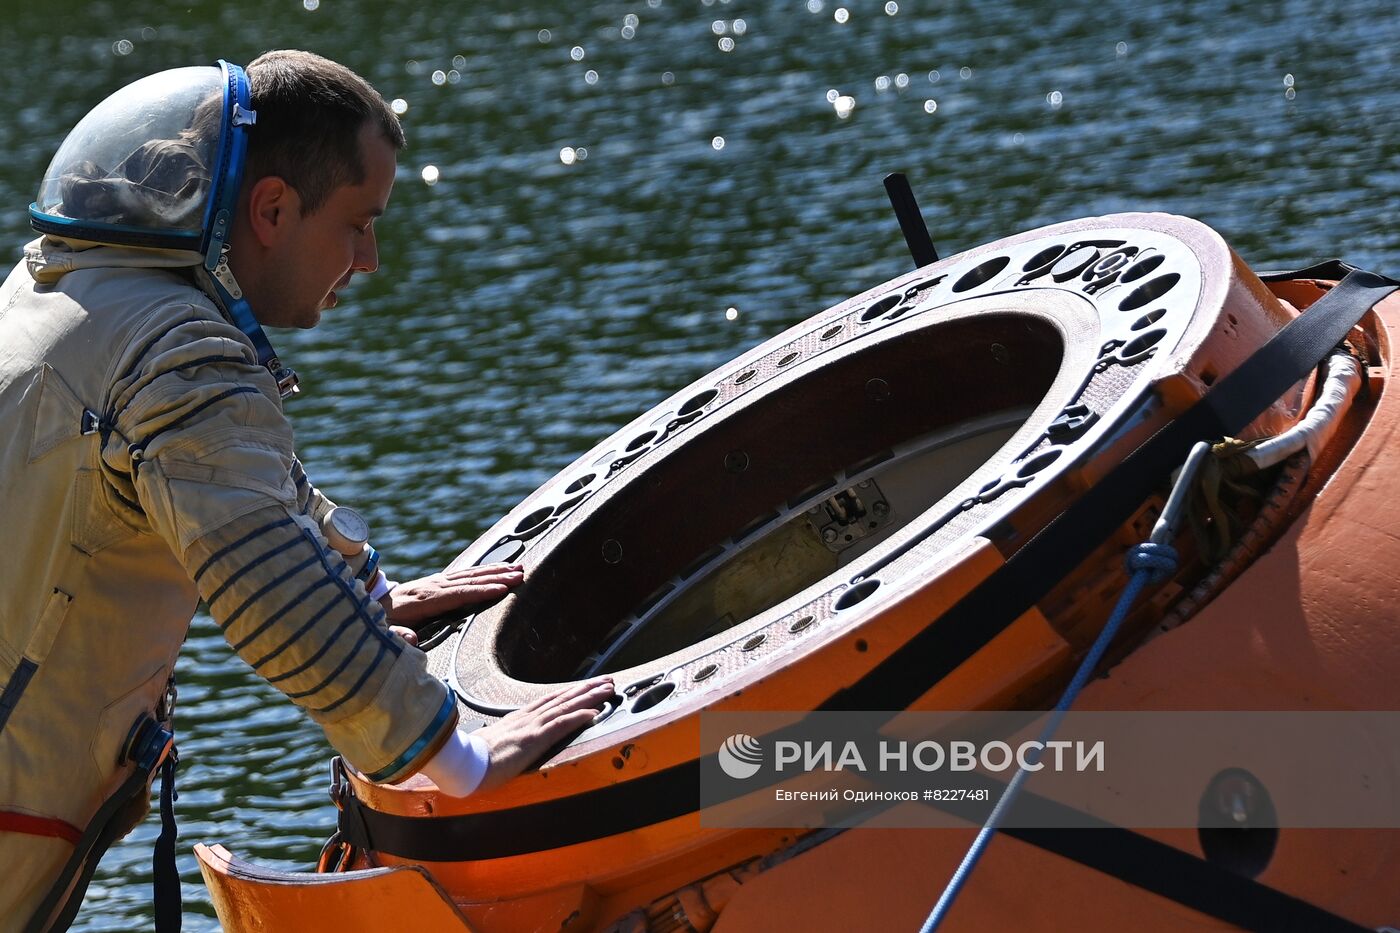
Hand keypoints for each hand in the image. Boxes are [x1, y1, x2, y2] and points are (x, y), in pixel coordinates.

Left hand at [380, 563, 523, 628]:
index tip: (503, 589)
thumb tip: (411, 640)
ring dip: (493, 570)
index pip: (456, 595)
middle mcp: (428, 587)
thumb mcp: (378, 633)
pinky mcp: (432, 583)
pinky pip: (461, 575)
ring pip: (467, 574)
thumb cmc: (373, 624)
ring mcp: (431, 583)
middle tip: (520, 574)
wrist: (360, 606)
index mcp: (419, 602)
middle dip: (495, 577)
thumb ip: (394, 636)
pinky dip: (481, 571)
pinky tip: (494, 570)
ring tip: (516, 568)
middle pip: (467, 580)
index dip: (480, 592)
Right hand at [473, 678, 615, 792]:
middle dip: (587, 689)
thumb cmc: (475, 758)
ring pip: (566, 707)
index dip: (572, 692)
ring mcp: (531, 727)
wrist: (462, 763)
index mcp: (520, 719)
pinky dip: (578, 717)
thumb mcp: (496, 743)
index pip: (552, 701)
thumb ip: (508, 739)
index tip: (588, 686)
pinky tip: (594, 712)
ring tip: (608, 690)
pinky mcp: (533, 739)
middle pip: (563, 698)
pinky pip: (560, 726)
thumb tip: (513, 742)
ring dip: (589, 697)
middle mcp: (528, 718)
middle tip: (608, 680)